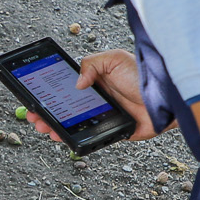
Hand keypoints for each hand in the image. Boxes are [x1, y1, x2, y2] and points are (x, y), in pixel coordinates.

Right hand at [27, 50, 158, 143]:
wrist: (164, 97)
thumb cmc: (142, 75)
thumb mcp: (114, 59)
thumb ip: (91, 65)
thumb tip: (76, 84)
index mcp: (95, 81)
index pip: (66, 89)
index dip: (50, 95)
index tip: (35, 99)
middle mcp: (96, 99)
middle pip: (64, 109)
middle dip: (46, 113)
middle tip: (34, 117)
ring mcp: (102, 117)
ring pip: (73, 125)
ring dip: (55, 128)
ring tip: (44, 128)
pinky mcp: (110, 132)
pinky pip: (89, 138)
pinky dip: (74, 140)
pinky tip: (63, 137)